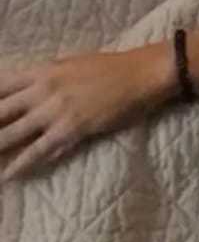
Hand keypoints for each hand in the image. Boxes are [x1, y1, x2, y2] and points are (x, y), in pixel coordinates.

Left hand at [0, 46, 172, 179]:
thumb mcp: (72, 65)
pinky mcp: (70, 129)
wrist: (142, 74)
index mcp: (43, 71)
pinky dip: (20, 165)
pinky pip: (38, 151)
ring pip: (12, 134)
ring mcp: (55, 111)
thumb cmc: (111, 67)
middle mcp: (43, 90)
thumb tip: (27, 95)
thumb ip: (47, 79)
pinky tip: (8, 176)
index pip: (1, 86)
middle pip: (0, 111)